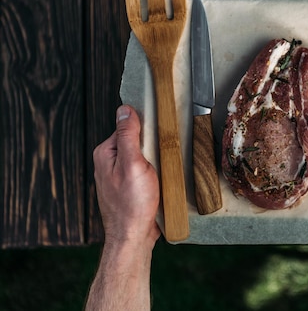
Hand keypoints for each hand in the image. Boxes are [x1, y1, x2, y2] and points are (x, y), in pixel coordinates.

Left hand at [93, 105, 160, 247]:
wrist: (134, 236)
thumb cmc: (132, 204)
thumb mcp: (132, 164)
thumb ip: (128, 136)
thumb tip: (124, 109)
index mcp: (106, 153)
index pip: (128, 127)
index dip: (145, 129)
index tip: (158, 135)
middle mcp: (109, 163)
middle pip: (136, 141)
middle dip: (152, 146)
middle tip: (161, 157)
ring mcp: (120, 175)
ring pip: (143, 156)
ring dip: (156, 160)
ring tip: (163, 170)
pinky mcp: (131, 186)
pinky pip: (146, 170)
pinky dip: (156, 172)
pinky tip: (162, 179)